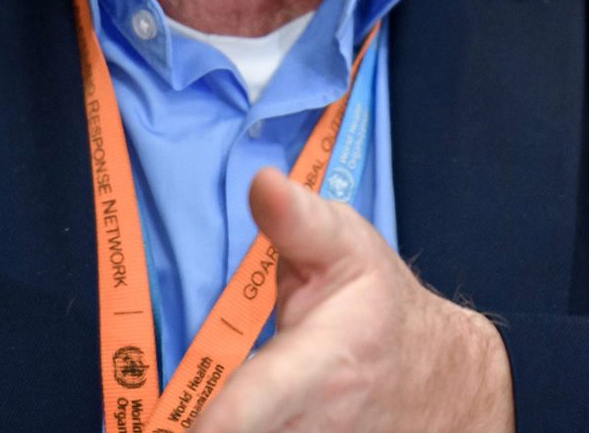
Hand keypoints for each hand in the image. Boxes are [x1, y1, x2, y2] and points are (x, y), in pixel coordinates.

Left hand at [196, 167, 514, 432]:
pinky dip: (236, 425)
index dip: (223, 420)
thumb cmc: (377, 305)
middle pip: (241, 432)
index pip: (260, 400)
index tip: (192, 428)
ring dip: (216, 423)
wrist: (430, 377)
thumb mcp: (347, 247)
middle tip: (158, 421)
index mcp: (319, 366)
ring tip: (189, 411)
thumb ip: (298, 220)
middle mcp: (310, 424)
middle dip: (205, 422)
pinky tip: (222, 416)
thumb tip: (261, 181)